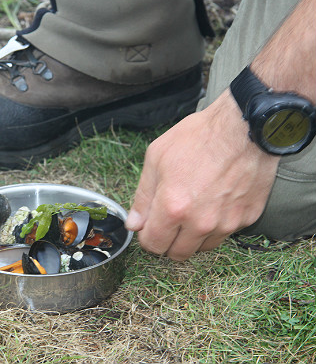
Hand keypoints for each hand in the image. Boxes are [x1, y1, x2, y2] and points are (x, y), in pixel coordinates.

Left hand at [125, 90, 279, 260]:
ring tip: (193, 208)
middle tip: (170, 220)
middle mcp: (200, 223)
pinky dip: (216, 225)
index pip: (153, 245)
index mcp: (173, 208)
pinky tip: (214, 201)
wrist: (244, 127)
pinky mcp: (246, 219)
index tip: (150, 227)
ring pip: (201, 248)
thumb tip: (134, 224)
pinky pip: (224, 233)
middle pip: (177, 254)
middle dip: (168, 241)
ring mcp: (226, 223)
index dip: (147, 237)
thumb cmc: (198, 137)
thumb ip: (143, 196)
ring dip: (192, 236)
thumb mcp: (156, 158)